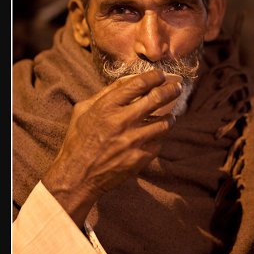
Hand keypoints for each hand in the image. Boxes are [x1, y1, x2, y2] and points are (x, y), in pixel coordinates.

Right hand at [42, 69, 181, 226]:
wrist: (77, 177)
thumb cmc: (77, 141)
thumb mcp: (83, 110)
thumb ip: (104, 94)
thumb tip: (126, 80)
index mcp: (107, 106)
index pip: (139, 84)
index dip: (154, 77)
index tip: (161, 75)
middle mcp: (122, 121)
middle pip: (157, 99)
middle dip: (171, 90)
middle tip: (177, 87)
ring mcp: (133, 141)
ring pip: (164, 123)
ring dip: (170, 116)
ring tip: (170, 115)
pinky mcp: (140, 158)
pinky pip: (158, 143)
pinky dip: (159, 137)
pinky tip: (156, 136)